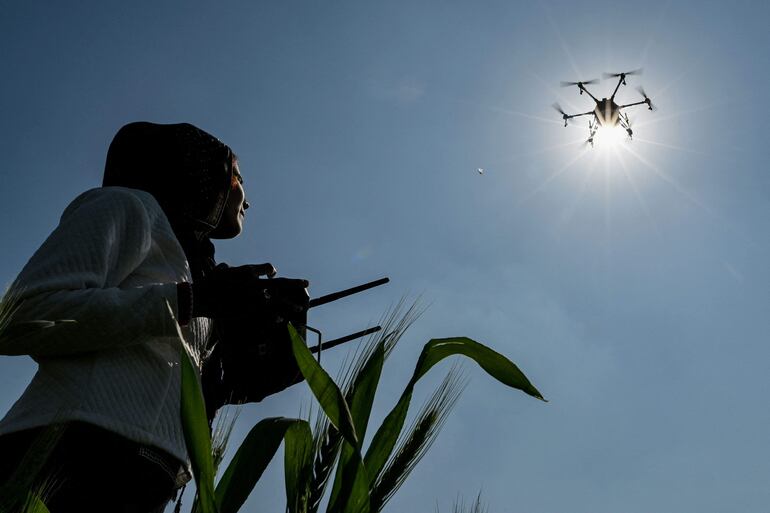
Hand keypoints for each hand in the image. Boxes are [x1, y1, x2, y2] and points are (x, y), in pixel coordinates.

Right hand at [191, 263, 307, 318]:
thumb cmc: (207, 283)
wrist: (200, 297)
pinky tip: (281, 320)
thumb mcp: (219, 271)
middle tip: (306, 283)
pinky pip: (265, 315)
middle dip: (294, 283)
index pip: (267, 268)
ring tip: (299, 308)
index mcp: (247, 271)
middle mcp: (254, 284)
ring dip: (289, 304)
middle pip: (279, 283)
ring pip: (277, 301)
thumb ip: (226, 268)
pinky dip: (273, 317)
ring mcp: (252, 298)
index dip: (271, 271)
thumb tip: (226, 267)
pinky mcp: (248, 311)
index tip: (273, 273)